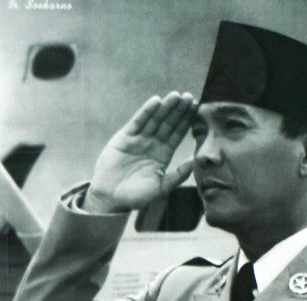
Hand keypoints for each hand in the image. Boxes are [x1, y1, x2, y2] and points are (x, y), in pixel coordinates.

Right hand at [84, 91, 196, 212]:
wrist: (110, 198)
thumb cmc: (136, 197)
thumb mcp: (161, 188)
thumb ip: (177, 175)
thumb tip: (194, 162)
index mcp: (163, 154)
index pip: (177, 134)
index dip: (186, 120)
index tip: (196, 108)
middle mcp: (152, 144)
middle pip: (168, 123)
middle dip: (178, 110)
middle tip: (189, 97)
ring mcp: (138, 140)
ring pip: (154, 120)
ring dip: (165, 107)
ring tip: (176, 96)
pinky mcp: (124, 138)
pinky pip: (137, 122)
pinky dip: (146, 112)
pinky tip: (156, 101)